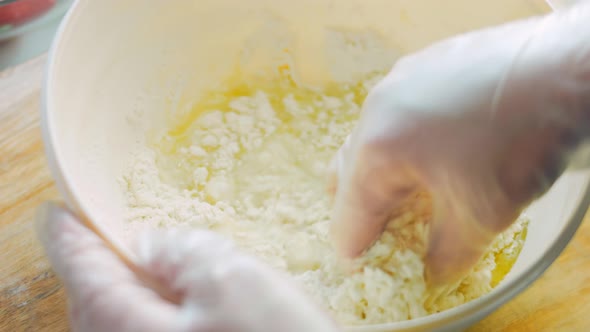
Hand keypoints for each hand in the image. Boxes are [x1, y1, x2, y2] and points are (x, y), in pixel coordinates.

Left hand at [36, 202, 338, 331]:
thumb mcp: (234, 280)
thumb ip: (186, 252)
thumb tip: (155, 245)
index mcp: (131, 330)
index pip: (85, 273)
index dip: (72, 238)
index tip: (60, 214)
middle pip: (97, 301)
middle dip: (100, 263)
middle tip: (109, 232)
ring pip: (124, 321)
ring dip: (130, 287)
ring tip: (148, 261)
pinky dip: (153, 310)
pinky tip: (177, 298)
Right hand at [329, 3, 589, 285]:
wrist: (562, 66)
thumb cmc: (517, 141)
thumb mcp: (483, 215)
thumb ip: (446, 254)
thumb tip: (432, 273)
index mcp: (377, 151)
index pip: (348, 213)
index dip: (353, 248)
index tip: (361, 268)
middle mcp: (374, 111)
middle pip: (348, 174)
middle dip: (359, 207)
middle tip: (382, 231)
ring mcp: (396, 82)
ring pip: (372, 138)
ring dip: (382, 171)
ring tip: (410, 188)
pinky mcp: (421, 64)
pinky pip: (396, 113)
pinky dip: (403, 139)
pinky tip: (437, 144)